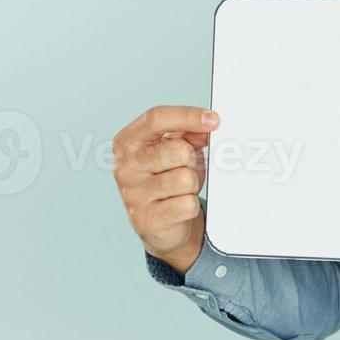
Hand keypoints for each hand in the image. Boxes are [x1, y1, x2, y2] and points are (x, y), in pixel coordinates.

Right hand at [113, 105, 217, 274]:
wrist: (162, 222)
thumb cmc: (169, 178)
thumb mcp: (177, 148)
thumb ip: (188, 132)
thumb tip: (206, 125)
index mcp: (127, 142)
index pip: (156, 118)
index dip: (188, 116)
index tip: (213, 120)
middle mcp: (125, 167)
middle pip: (176, 150)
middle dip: (191, 158)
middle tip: (186, 167)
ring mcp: (132, 195)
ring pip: (185, 179)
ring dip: (192, 184)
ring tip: (182, 188)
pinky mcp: (146, 220)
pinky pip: (186, 204)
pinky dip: (191, 205)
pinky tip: (180, 206)